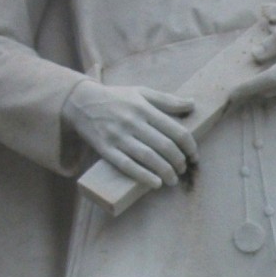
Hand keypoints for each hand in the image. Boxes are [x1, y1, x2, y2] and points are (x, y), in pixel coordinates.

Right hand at [62, 81, 195, 188]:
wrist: (81, 103)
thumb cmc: (116, 98)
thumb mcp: (141, 92)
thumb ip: (167, 100)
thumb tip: (192, 104)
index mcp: (144, 108)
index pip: (175, 130)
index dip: (189, 146)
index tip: (194, 155)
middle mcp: (133, 122)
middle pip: (164, 146)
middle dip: (179, 161)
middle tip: (183, 168)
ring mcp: (118, 137)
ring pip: (148, 157)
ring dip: (165, 171)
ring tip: (173, 180)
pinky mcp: (106, 149)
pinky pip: (127, 165)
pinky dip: (143, 176)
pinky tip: (155, 183)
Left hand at [229, 9, 275, 105]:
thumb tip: (256, 55)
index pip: (269, 79)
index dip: (248, 87)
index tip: (231, 93)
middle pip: (270, 91)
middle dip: (250, 92)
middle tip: (230, 92)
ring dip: (260, 90)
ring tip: (240, 87)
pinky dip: (271, 87)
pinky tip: (261, 80)